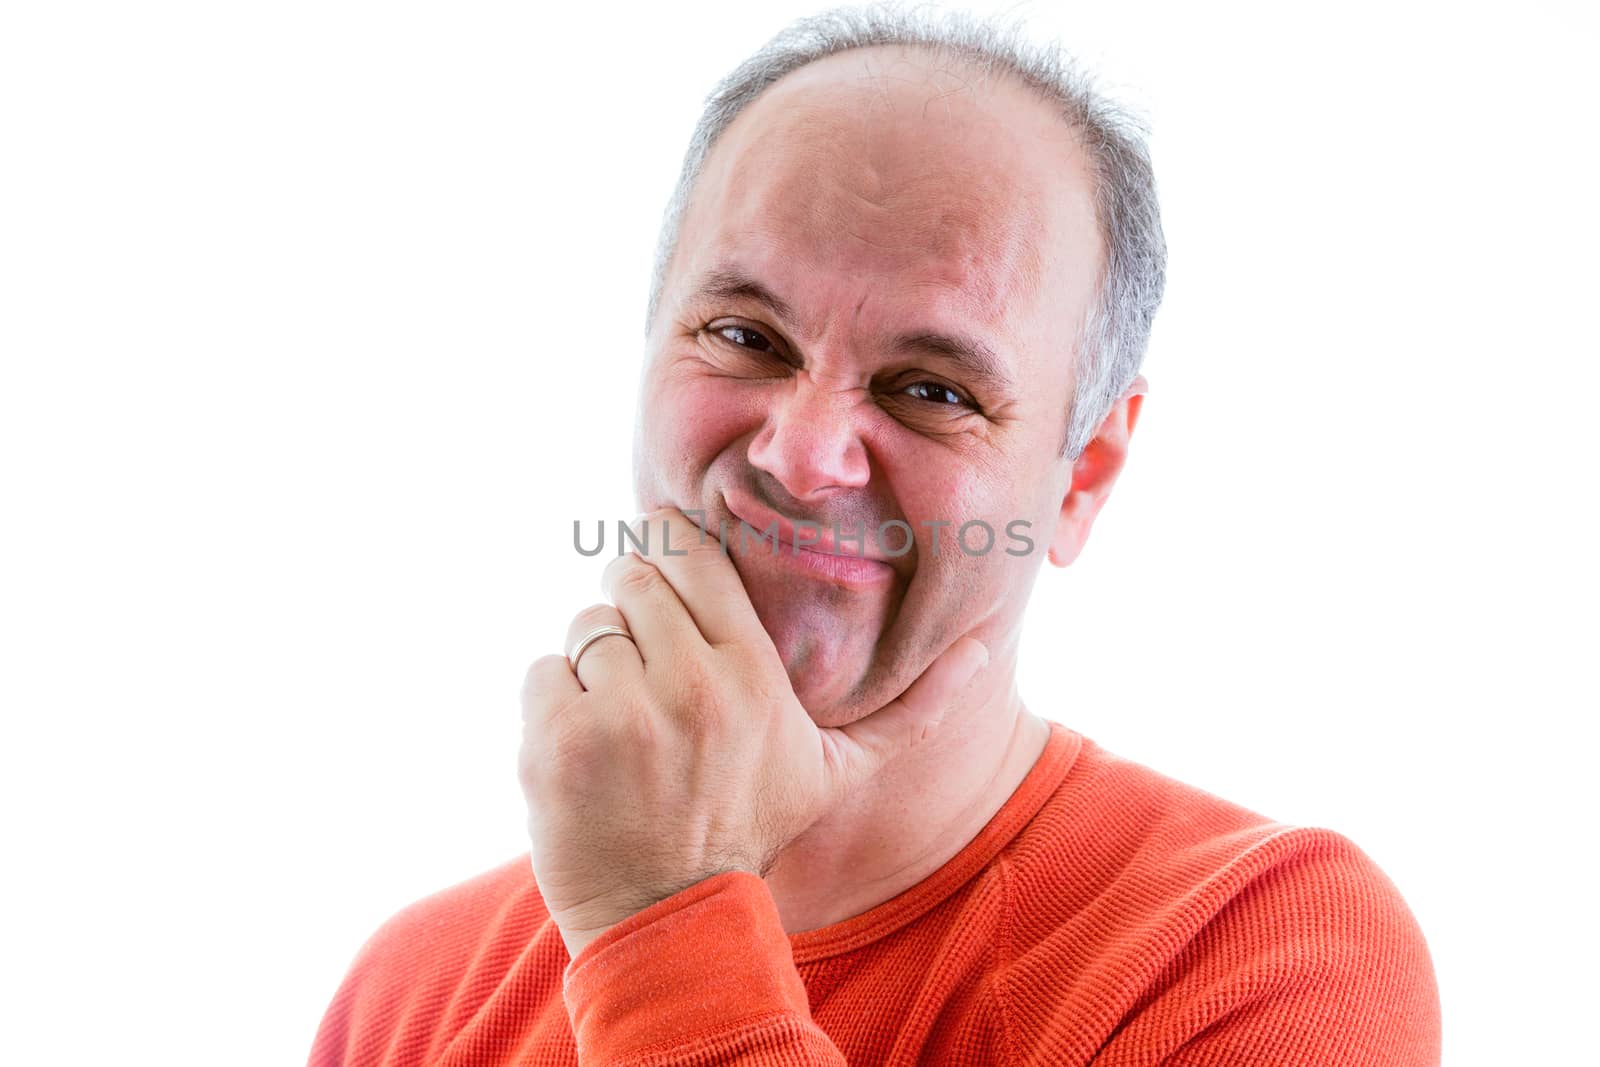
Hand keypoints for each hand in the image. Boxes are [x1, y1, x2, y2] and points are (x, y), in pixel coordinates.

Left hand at [518, 506, 987, 959]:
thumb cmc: (754, 830)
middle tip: (648, 655)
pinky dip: (557, 700)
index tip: (664, 552)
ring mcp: (617, 713)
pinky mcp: (558, 742)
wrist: (667, 915)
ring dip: (597, 658)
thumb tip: (981, 651)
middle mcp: (685, 684)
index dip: (670, 544)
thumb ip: (912, 708)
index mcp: (749, 675)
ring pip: (586, 626)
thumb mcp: (839, 770)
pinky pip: (544, 673)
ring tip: (625, 711)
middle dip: (634, 605)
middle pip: (631, 579)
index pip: (690, 554)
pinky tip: (590, 743)